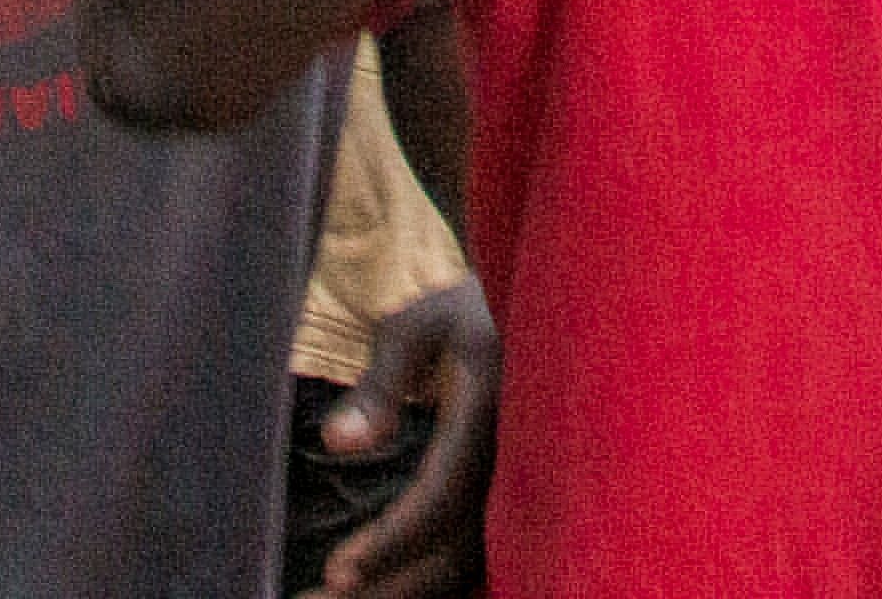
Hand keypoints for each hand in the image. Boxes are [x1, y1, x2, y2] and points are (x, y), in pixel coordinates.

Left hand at [316, 280, 498, 598]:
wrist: (546, 311)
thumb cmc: (466, 312)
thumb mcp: (417, 326)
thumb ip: (378, 384)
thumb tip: (335, 443)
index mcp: (493, 409)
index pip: (442, 495)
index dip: (392, 541)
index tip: (336, 573)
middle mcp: (518, 459)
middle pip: (457, 551)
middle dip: (390, 589)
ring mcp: (525, 485)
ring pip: (469, 564)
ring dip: (406, 594)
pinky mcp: (519, 501)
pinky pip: (477, 556)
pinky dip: (429, 582)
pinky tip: (385, 591)